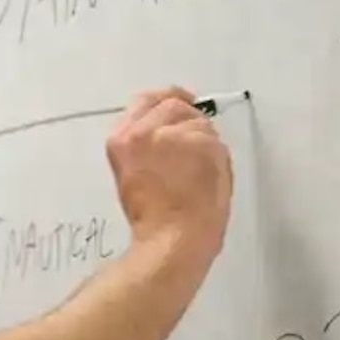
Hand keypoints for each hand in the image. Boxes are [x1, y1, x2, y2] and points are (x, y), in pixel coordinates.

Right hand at [104, 86, 233, 258]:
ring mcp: (175, 135)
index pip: (144, 101)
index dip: (165, 99)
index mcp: (122, 140)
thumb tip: (169, 132)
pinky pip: (216, 141)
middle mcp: (144, 131)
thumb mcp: (131, 174)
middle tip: (196, 147)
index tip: (181, 101)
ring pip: (199, 123)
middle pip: (174, 105)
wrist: (172, 239)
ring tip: (200, 174)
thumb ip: (145, 147)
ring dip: (204, 143)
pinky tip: (210, 179)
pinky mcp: (202, 143)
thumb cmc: (152, 219)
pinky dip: (218, 158)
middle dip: (188, 120)